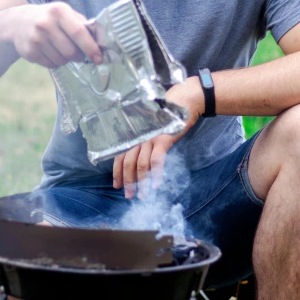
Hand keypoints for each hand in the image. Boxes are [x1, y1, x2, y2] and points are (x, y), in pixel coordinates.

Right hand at [11, 2, 101, 68]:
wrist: (18, 22)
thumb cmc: (49, 18)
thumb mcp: (65, 14)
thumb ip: (83, 25)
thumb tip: (100, 42)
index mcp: (59, 11)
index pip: (78, 33)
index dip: (90, 47)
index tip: (98, 59)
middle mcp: (45, 24)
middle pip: (71, 51)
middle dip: (79, 56)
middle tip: (78, 54)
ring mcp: (36, 38)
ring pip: (61, 60)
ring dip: (66, 60)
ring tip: (61, 50)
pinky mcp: (29, 52)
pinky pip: (51, 65)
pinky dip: (55, 63)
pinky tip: (50, 52)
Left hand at [113, 77, 204, 198]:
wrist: (182, 103)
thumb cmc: (167, 119)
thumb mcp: (151, 131)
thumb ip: (143, 144)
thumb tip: (139, 165)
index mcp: (134, 136)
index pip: (119, 156)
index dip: (117, 173)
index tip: (117, 186)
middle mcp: (138, 137)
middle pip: (128, 163)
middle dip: (128, 182)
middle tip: (129, 196)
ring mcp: (150, 138)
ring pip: (141, 165)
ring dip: (142, 183)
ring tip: (143, 195)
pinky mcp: (162, 139)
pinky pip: (156, 160)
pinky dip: (155, 174)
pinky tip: (156, 185)